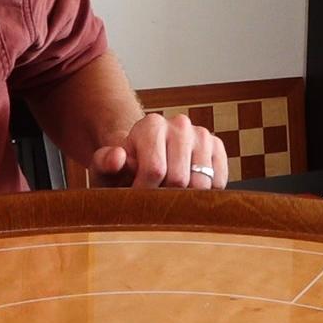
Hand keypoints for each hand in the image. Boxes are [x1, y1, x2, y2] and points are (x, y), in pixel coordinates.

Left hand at [88, 113, 228, 189]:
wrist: (146, 158)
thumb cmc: (125, 168)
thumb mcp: (105, 167)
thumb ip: (104, 163)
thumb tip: (118, 157)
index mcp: (151, 124)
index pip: (155, 170)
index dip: (144, 193)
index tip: (135, 198)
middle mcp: (180, 124)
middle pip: (180, 180)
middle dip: (164, 197)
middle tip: (153, 199)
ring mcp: (202, 135)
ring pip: (202, 185)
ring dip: (185, 198)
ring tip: (168, 194)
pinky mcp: (218, 148)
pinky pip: (218, 184)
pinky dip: (203, 195)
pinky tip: (186, 190)